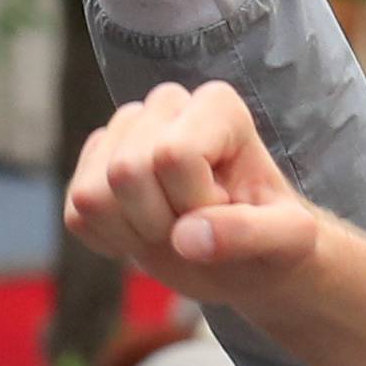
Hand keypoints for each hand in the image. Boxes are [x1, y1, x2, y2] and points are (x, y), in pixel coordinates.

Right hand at [67, 81, 321, 305]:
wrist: (251, 260)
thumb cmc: (276, 241)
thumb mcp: (288, 241)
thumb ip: (249, 233)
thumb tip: (184, 239)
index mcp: (217, 106)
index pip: (172, 156)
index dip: (196, 202)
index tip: (227, 209)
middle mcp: (165, 105)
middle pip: (126, 172)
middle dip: (165, 221)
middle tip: (201, 227)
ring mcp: (124, 132)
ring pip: (92, 194)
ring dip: (136, 234)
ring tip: (176, 230)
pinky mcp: (94, 167)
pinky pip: (77, 214)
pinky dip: (112, 241)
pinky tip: (148, 236)